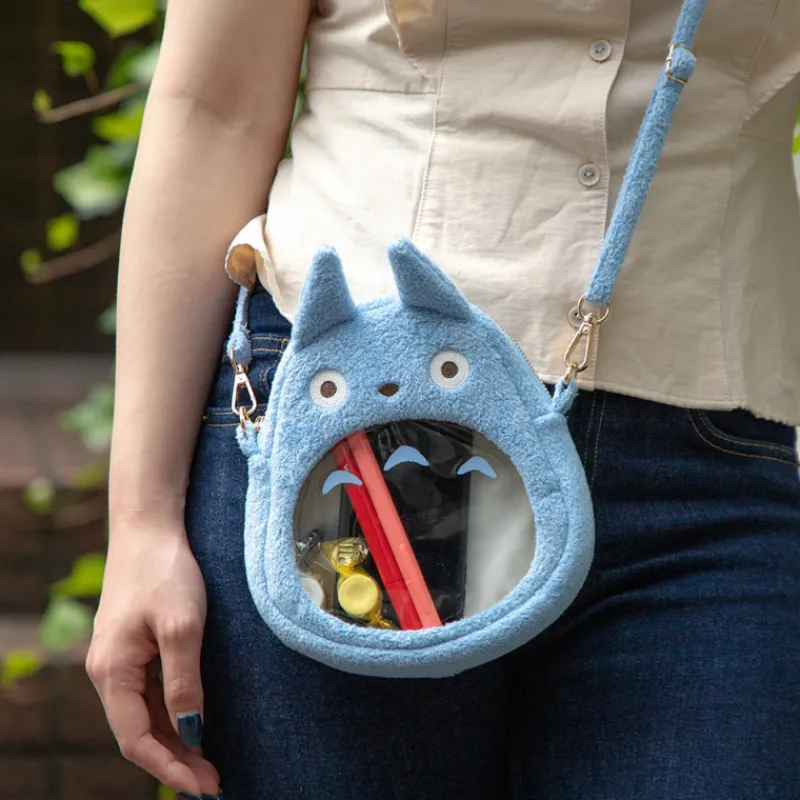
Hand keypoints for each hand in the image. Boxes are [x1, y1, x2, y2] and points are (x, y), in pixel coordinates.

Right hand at [86, 524, 220, 797]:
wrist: (149, 527)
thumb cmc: (165, 571)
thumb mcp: (182, 627)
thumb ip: (184, 682)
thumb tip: (191, 731)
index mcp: (112, 672)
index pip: (136, 740)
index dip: (170, 768)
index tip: (205, 786)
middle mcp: (108, 672)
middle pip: (138, 733)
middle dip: (175, 761)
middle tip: (214, 781)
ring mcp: (119, 659)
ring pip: (144, 715)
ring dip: (174, 740)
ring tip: (207, 762)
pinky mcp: (133, 646)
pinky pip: (148, 694)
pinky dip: (170, 715)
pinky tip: (193, 721)